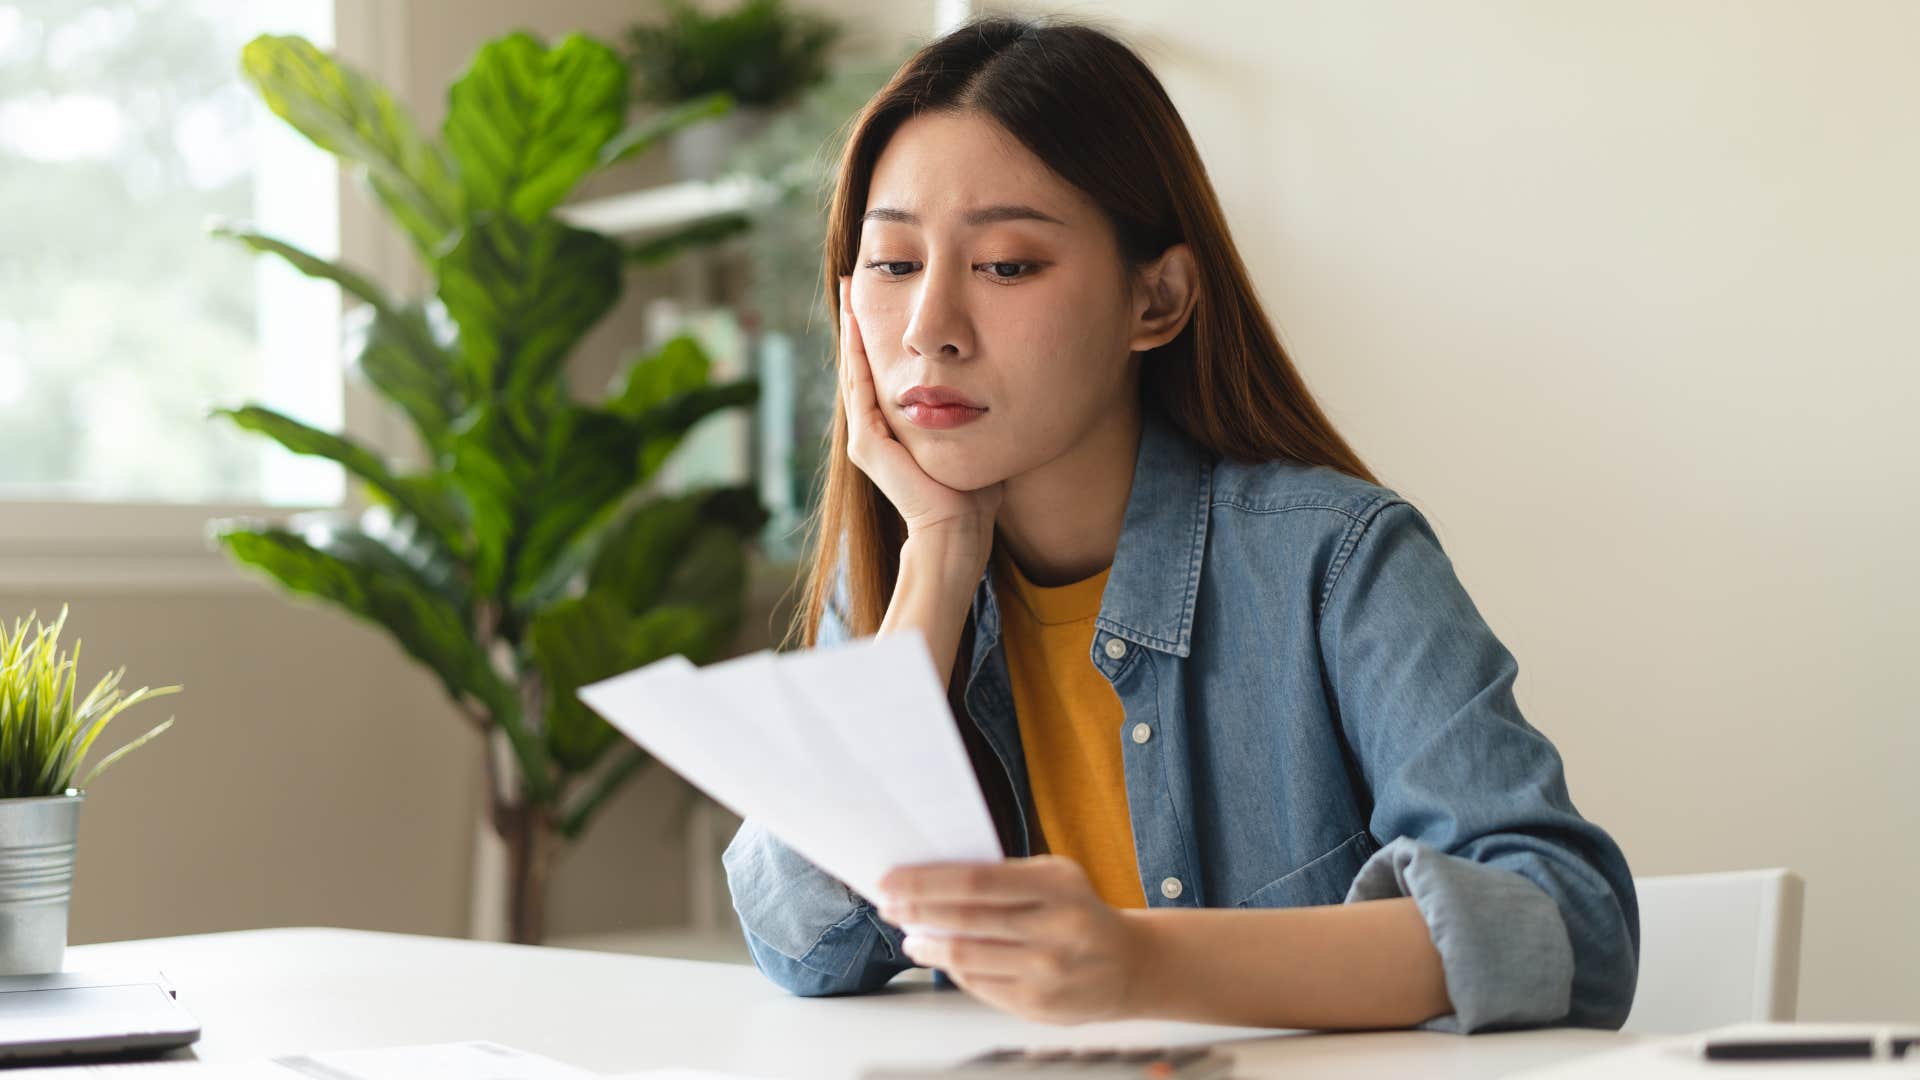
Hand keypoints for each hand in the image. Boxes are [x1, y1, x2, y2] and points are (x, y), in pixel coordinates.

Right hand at [838, 275, 1002, 560]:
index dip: (878, 334)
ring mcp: (866, 437)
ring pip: (854, 371)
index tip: (879, 296)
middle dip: (857, 321)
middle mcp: (873, 430)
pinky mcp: (868, 445)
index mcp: (894, 429)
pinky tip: (858, 328)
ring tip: (849, 291)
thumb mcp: (972, 436)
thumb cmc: (974, 496)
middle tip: (851, 280)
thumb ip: (974, 410)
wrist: (958, 533)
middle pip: (860, 364)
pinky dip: (858, 357)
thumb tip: (996, 383)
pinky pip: (861, 390)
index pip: (881, 370)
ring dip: (852, 330)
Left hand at [873, 856, 1147, 1024]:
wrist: (1129, 965)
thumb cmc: (1080, 912)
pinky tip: (941, 956)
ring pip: (965, 957)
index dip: (926, 882)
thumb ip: (1004, 876)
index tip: (891, 880)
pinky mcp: (1038, 1004)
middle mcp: (1054, 929)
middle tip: (888, 905)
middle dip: (916, 911)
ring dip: (927, 945)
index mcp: (1056, 887)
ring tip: (910, 935)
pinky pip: (978, 984)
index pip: (976, 881)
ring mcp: (1046, 971)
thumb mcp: (1056, 877)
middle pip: (965, 919)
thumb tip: (932, 880)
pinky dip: (952, 968)